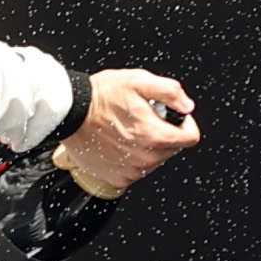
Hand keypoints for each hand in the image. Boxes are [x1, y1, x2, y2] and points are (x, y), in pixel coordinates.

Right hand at [56, 69, 199, 196]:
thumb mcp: (140, 82)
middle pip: (172, 150)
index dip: (184, 123)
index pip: (191, 138)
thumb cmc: (101, 96)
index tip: (171, 116)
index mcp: (157, 136)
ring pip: (153, 161)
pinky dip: (129, 159)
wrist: (69, 112)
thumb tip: (187, 106)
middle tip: (142, 119)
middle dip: (163, 134)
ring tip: (126, 129)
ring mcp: (130, 171)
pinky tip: (116, 143)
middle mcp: (146, 159)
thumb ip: (171, 92)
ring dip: (146, 147)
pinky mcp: (115, 178)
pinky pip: (134, 171)